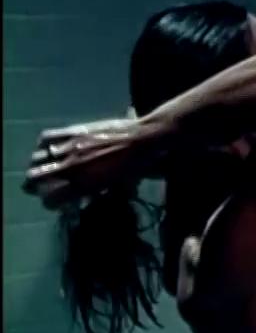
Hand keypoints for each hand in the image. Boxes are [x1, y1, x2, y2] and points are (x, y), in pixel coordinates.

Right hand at [22, 118, 154, 208]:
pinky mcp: (73, 130)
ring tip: (47, 166)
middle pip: (33, 179)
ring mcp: (70, 147)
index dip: (51, 202)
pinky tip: (52, 148)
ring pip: (36, 159)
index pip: (49, 200)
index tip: (56, 201)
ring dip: (40, 164)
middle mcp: (71, 168)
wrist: (143, 139)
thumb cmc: (136, 167)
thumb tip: (83, 197)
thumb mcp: (116, 187)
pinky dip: (45, 144)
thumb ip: (95, 192)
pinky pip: (46, 138)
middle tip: (43, 184)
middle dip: (36, 184)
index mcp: (82, 185)